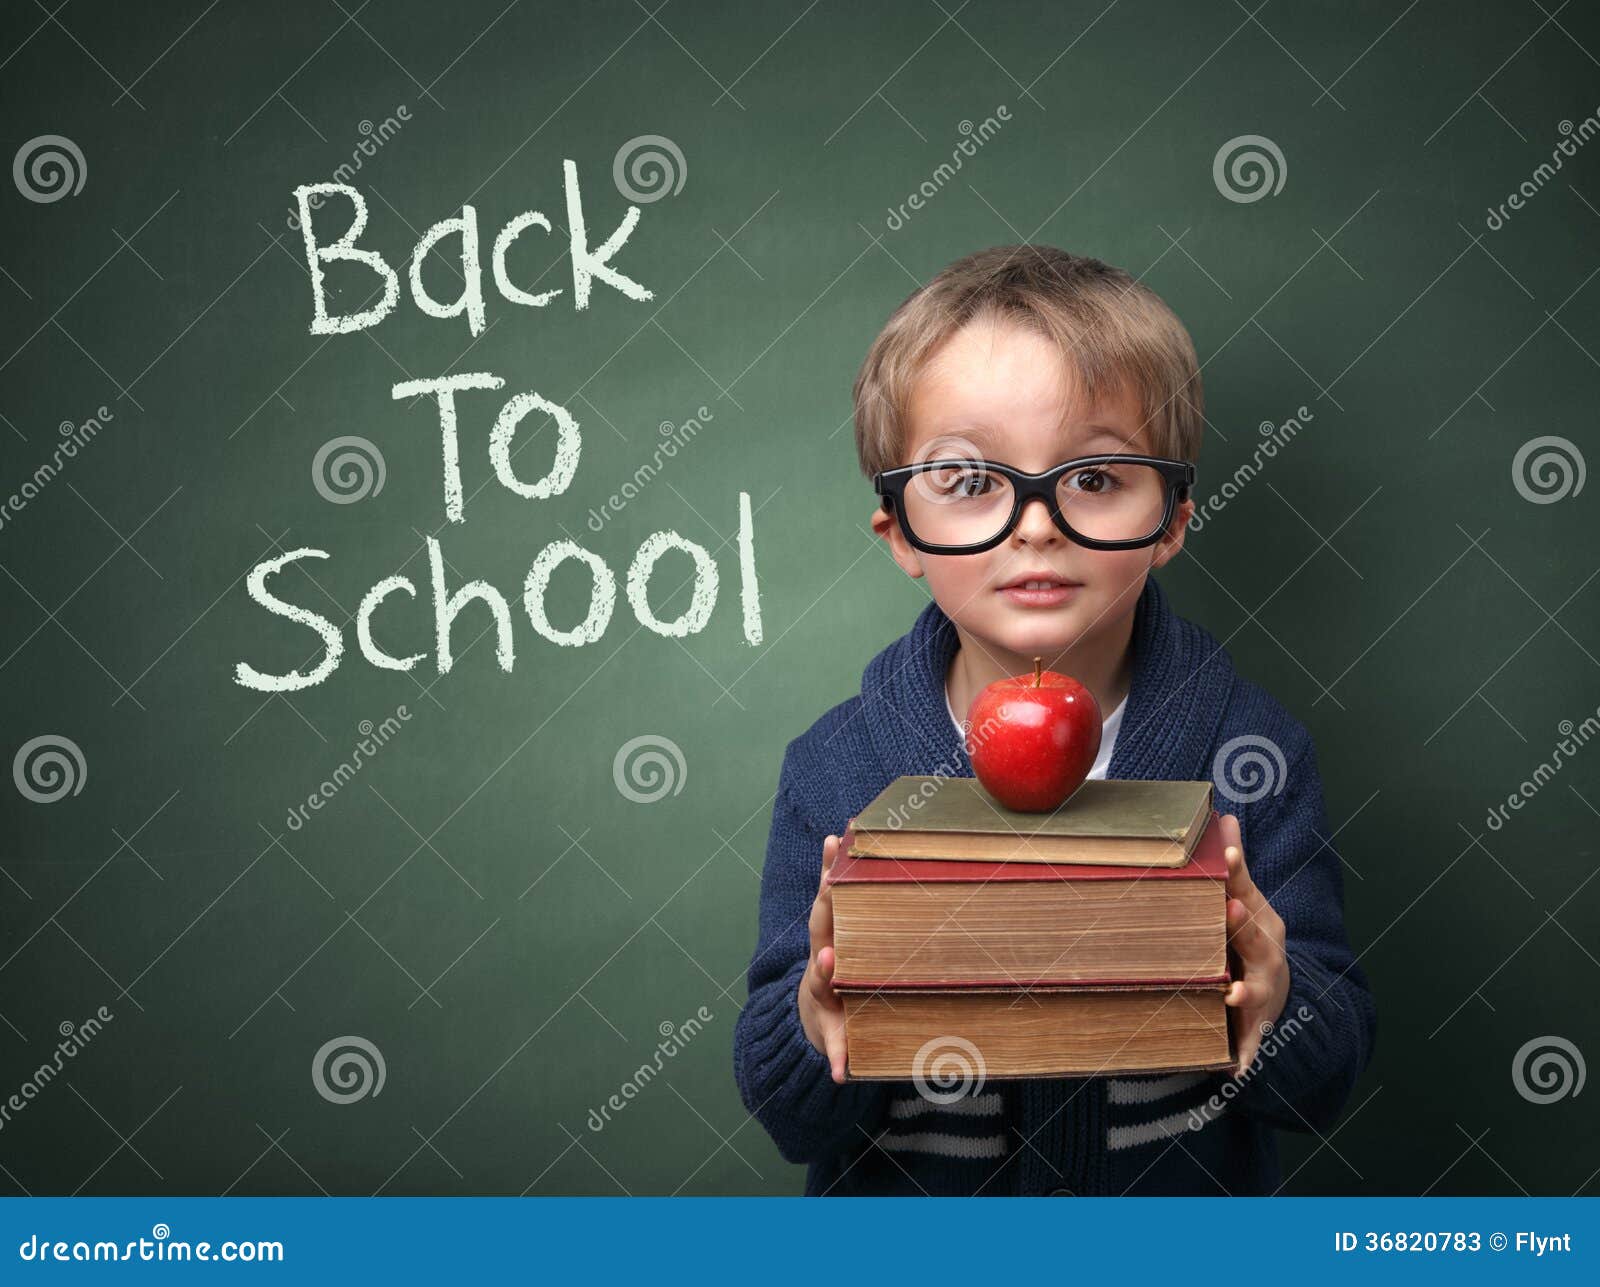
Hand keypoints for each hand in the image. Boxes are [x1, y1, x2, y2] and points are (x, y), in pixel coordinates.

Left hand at [797, 833, 847, 1082]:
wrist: (815, 1005)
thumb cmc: (833, 1021)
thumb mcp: (835, 1040)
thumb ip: (838, 1053)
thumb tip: (840, 1078)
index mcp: (824, 983)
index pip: (823, 975)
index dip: (826, 969)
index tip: (828, 961)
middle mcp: (823, 951)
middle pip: (823, 926)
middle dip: (827, 902)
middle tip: (831, 878)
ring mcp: (828, 932)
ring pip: (828, 900)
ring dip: (830, 871)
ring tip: (836, 840)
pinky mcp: (834, 918)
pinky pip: (837, 887)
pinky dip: (838, 864)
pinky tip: (844, 833)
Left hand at [1220, 813, 1289, 1077]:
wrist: (1282, 998)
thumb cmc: (1250, 941)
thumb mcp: (1246, 902)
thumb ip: (1232, 867)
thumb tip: (1223, 815)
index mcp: (1260, 920)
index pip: (1246, 892)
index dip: (1236, 875)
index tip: (1228, 856)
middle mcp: (1267, 954)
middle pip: (1256, 937)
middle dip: (1243, 925)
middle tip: (1230, 909)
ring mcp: (1265, 991)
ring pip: (1256, 989)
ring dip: (1244, 991)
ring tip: (1233, 994)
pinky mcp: (1256, 1028)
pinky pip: (1252, 1044)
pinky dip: (1246, 1056)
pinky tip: (1235, 1069)